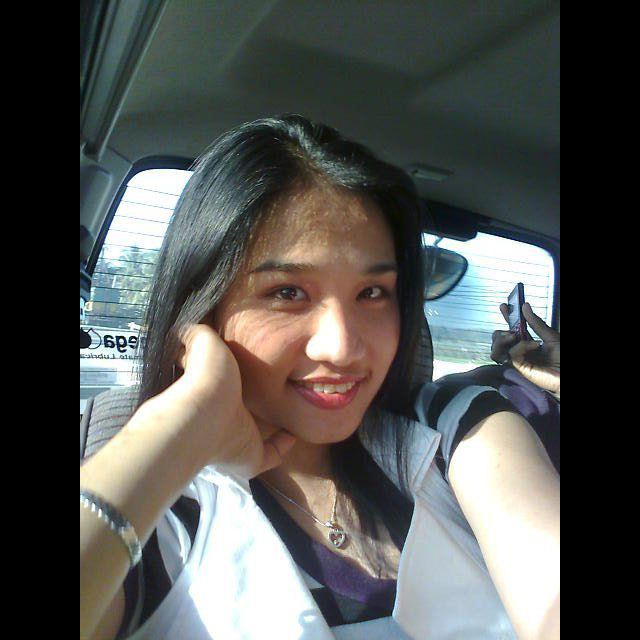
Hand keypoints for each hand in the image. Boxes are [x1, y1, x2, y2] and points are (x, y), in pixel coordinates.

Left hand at [140, 324, 296, 477]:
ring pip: (254, 438)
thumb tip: (187, 326)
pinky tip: (293, 432)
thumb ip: (198, 333)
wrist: (203, 415)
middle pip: (238, 415)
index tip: (250, 373)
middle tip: (273, 390)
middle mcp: (221, 422)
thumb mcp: (204, 344)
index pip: (221, 391)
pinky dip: (282, 445)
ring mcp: (236, 444)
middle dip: (251, 405)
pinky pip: (270, 454)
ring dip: (269, 427)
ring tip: (288, 408)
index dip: (234, 382)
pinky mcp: (251, 459)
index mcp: (211, 396)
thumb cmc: (204, 377)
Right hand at [491, 303, 559, 397]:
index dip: (506, 318)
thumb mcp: (550, 336)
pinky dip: (520, 346)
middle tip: (513, 331)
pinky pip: (511, 355)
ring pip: (495, 350)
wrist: (567, 374)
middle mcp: (518, 352)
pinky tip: (534, 345)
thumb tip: (525, 306)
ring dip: (502, 340)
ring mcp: (517, 361)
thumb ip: (536, 323)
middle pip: (496, 341)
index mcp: (525, 344)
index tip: (504, 306)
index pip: (510, 330)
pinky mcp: (519, 369)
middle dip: (500, 333)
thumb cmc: (562, 358)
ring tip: (514, 336)